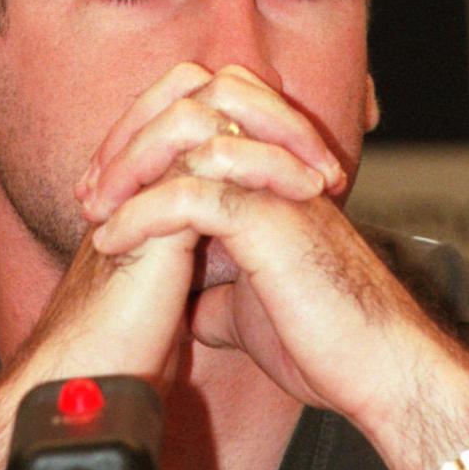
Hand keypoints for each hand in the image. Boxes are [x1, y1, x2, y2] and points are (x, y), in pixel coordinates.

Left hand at [77, 63, 468, 435]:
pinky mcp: (271, 217)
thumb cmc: (324, 342)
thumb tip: (183, 300)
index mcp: (269, 167)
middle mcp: (274, 158)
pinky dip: (142, 213)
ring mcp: (275, 180)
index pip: (195, 108)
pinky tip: (111, 242)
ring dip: (128, 166)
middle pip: (190, 93)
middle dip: (129, 133)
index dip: (140, 137)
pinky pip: (192, 192)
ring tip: (94, 210)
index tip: (100, 190)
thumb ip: (216, 287)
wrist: (378, 376)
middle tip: (90, 189)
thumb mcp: (250, 307)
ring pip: (188, 129)